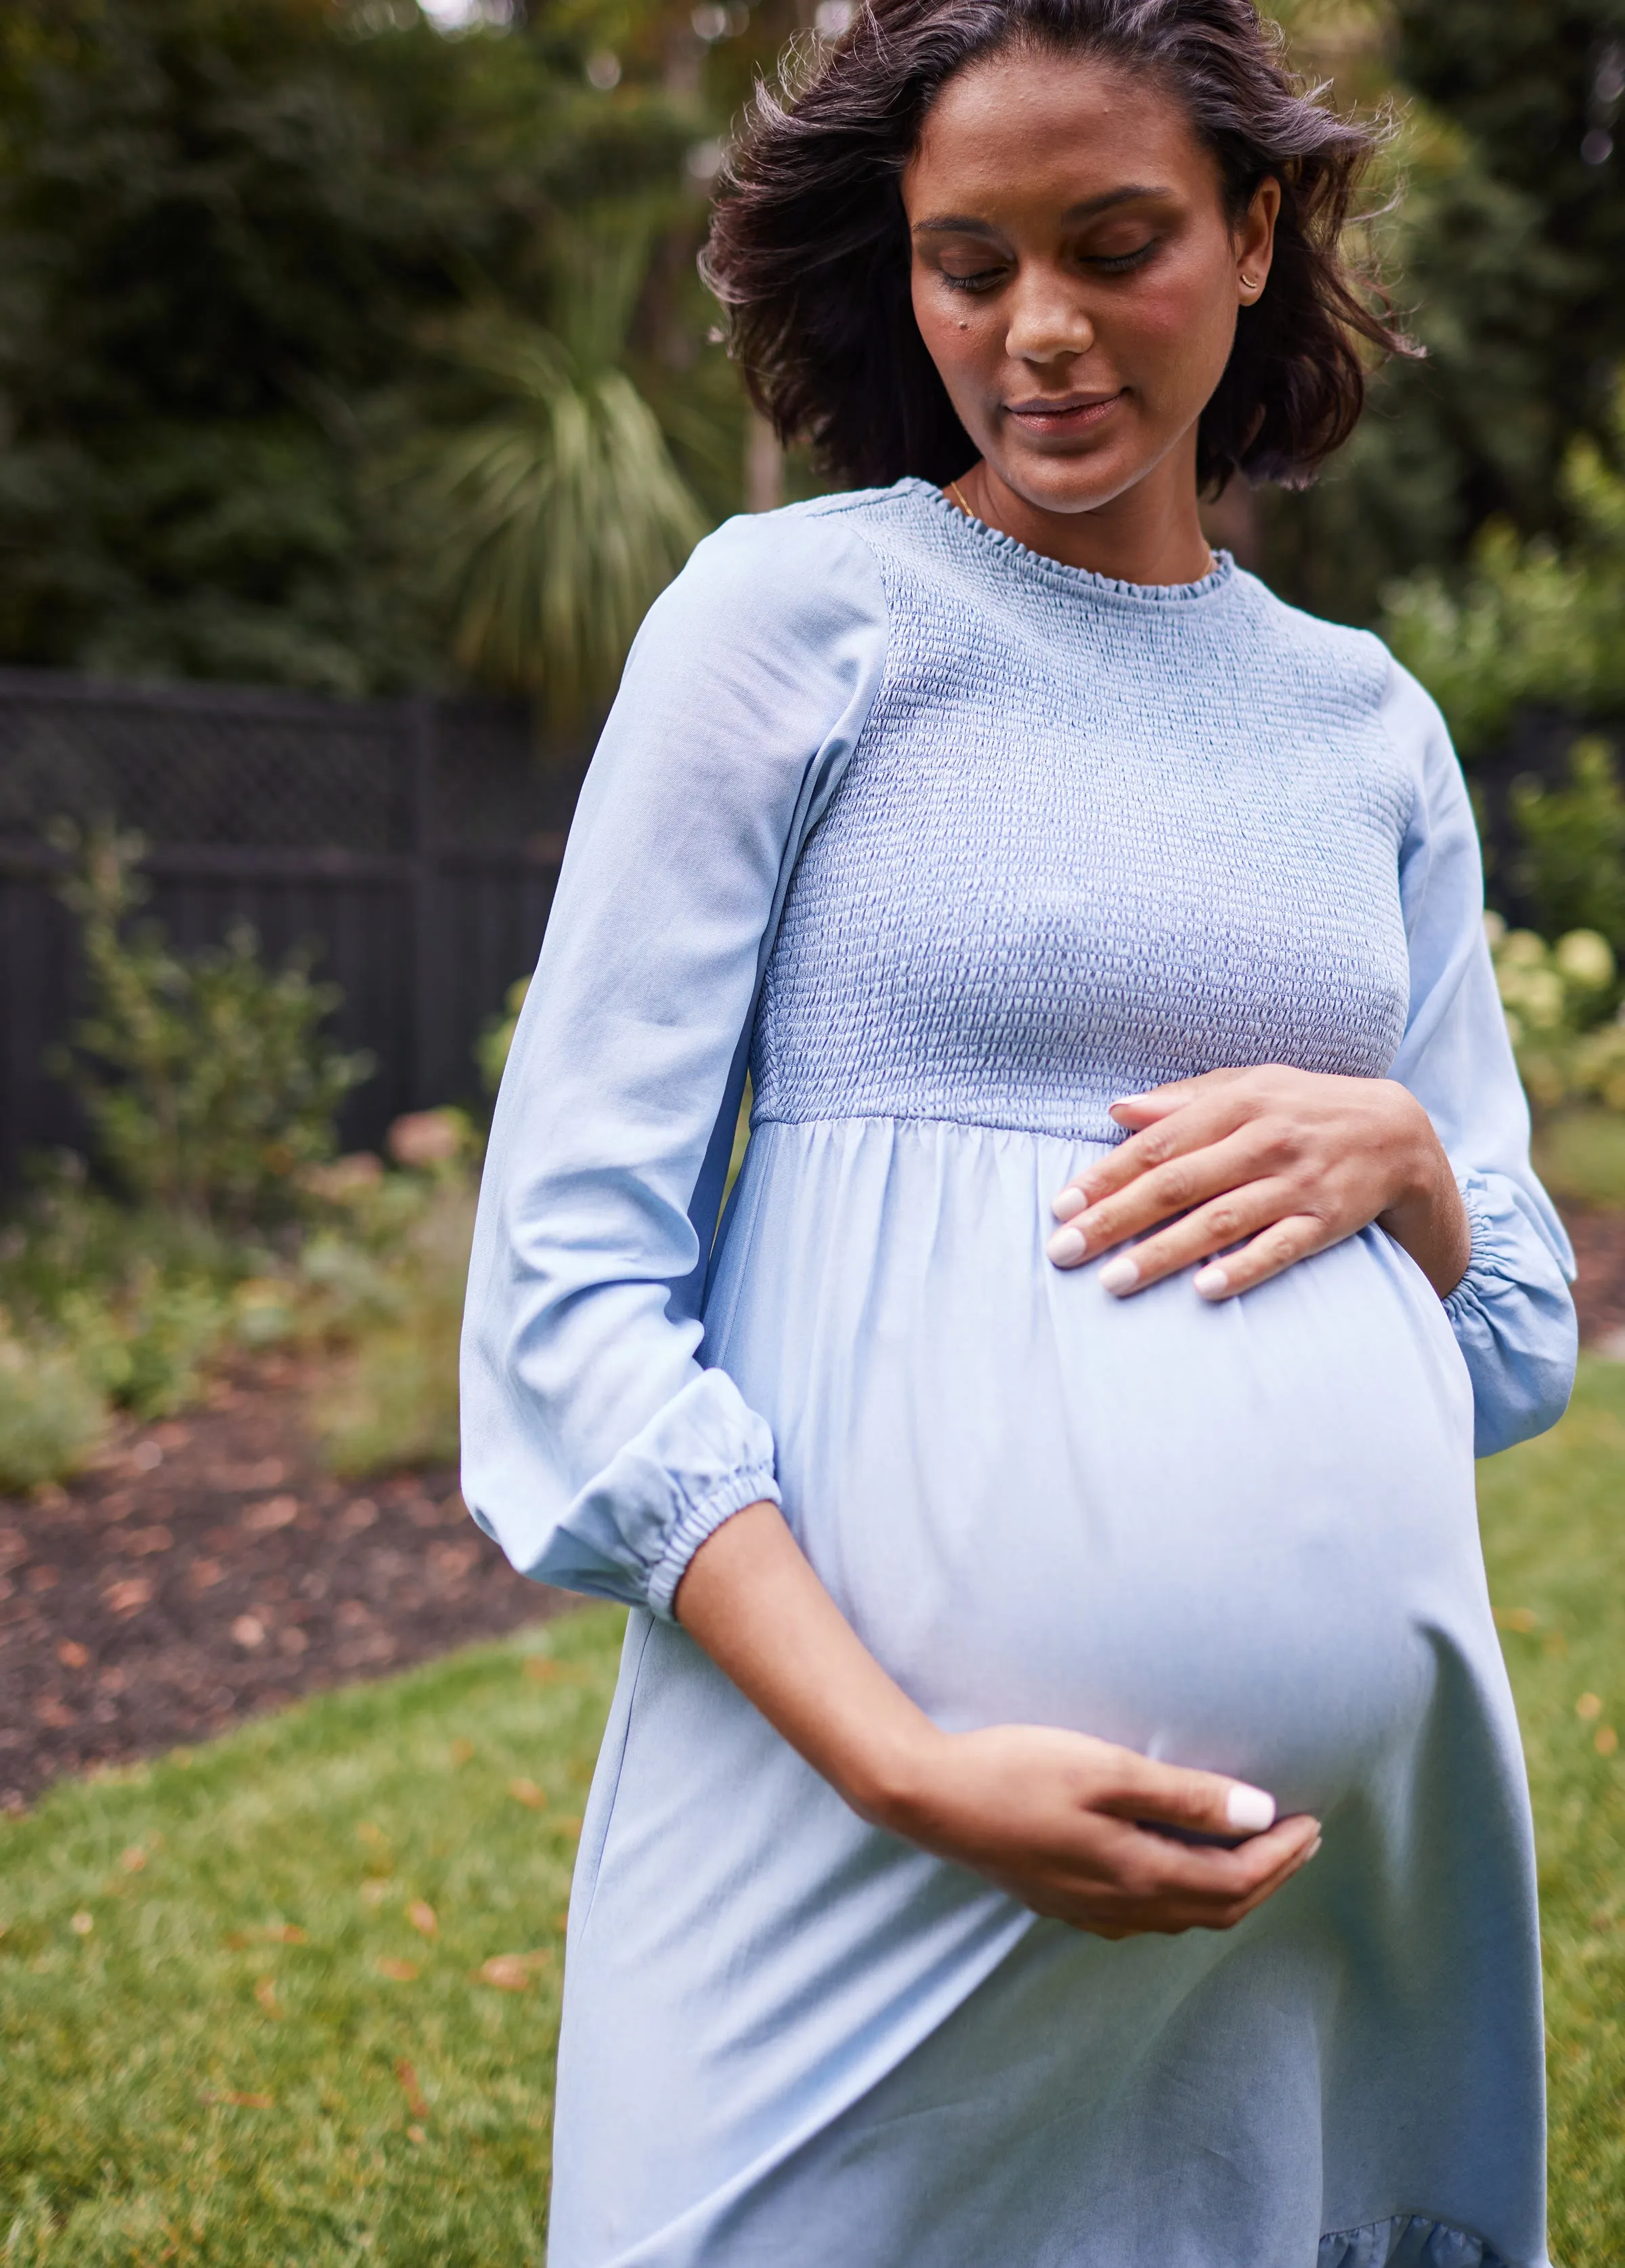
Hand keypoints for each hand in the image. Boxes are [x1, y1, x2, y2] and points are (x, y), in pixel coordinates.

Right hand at [675, 1502, 1318, 1938]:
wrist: (929, 1798)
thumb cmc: (1016, 1770)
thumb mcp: (1106, 1769)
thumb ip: (1186, 1795)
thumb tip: (1262, 1814)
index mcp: (1137, 1873)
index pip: (1236, 1881)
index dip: (1283, 1857)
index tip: (1314, 1824)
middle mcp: (1119, 1905)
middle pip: (1216, 1908)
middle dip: (1268, 1877)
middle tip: (1302, 1842)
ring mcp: (1087, 1909)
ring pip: (1181, 1918)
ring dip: (1229, 1891)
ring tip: (1256, 1856)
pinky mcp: (1062, 1901)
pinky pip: (1145, 1917)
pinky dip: (1184, 1899)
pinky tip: (1177, 1875)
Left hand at [1045, 1065, 1470, 1301]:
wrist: (1399, 1133)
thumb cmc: (1304, 1109)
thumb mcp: (1249, 1086)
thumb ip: (1183, 1099)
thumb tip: (1116, 1109)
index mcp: (1237, 1104)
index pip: (1157, 1144)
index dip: (1105, 1176)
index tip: (1060, 1207)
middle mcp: (1263, 1141)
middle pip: (1176, 1184)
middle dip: (1114, 1219)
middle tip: (1064, 1250)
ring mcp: (1296, 1183)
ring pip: (1219, 1221)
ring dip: (1162, 1253)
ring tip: (1112, 1280)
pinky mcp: (1327, 1220)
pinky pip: (1281, 1249)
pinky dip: (1243, 1268)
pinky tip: (1204, 1291)